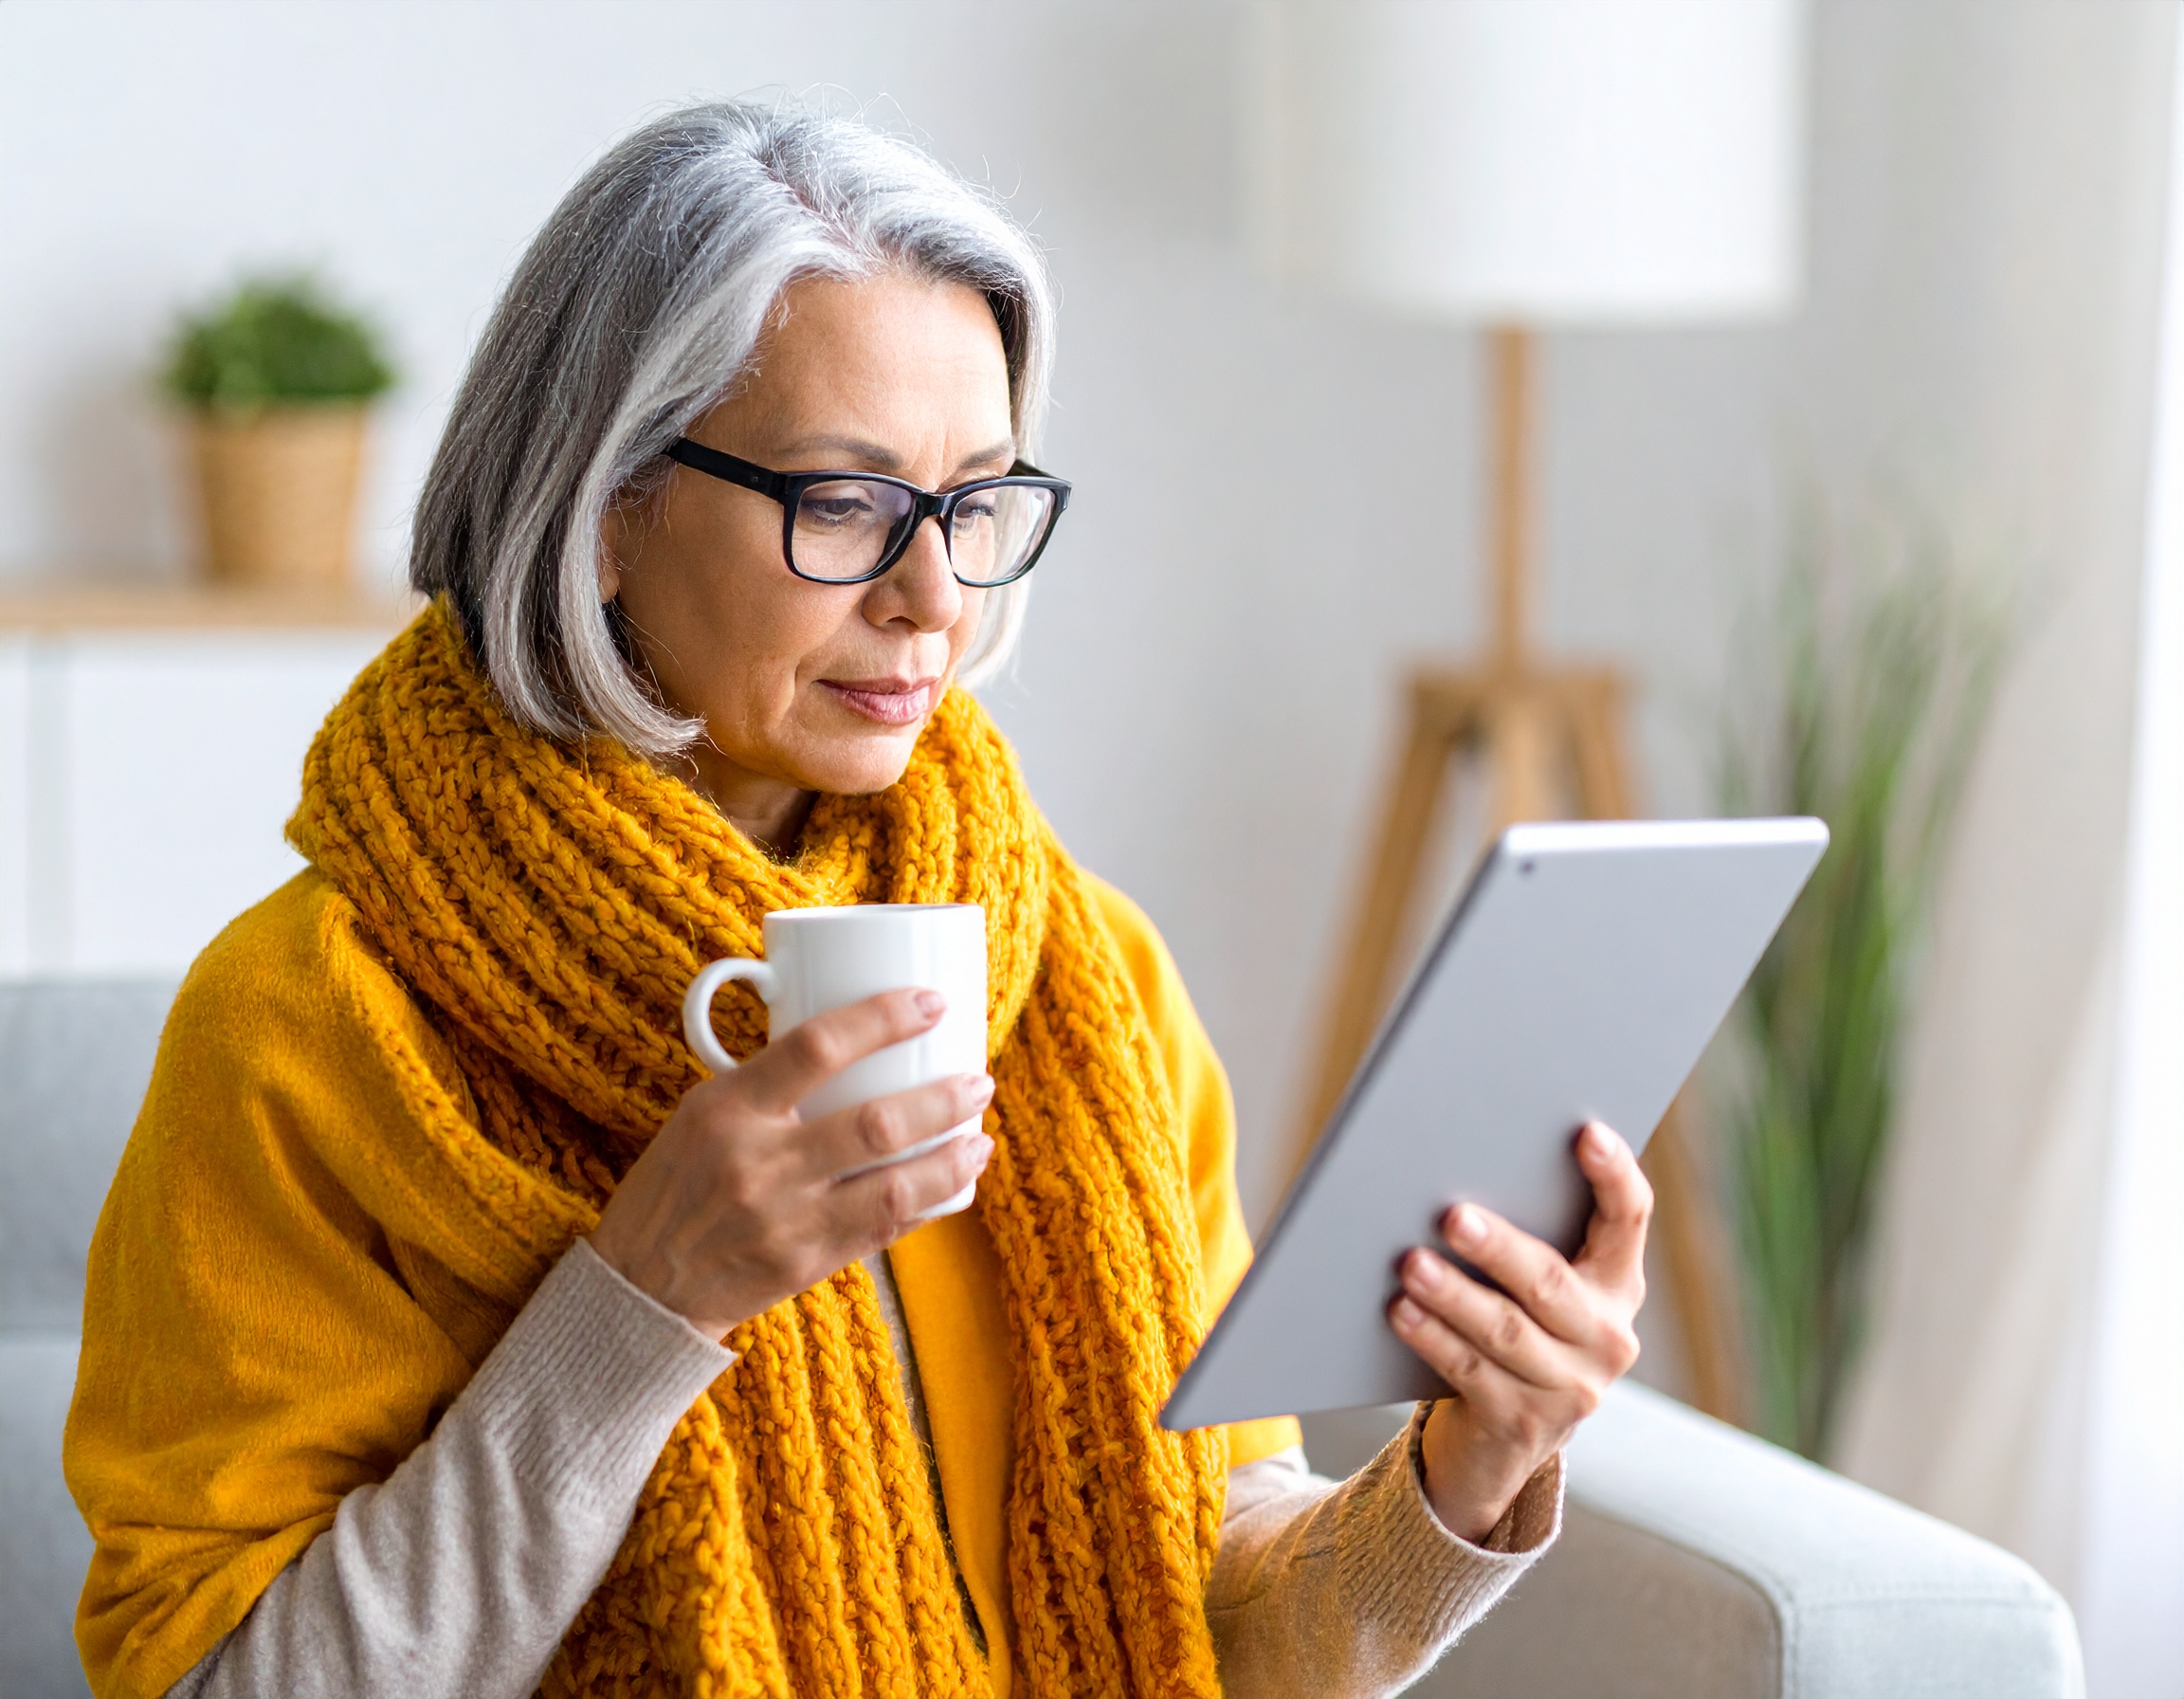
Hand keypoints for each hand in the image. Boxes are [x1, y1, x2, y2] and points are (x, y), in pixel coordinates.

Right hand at [589, 988, 994, 1339]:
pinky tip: (954, 1185)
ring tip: (980, 1137)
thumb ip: (769, 1083)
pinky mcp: (804, 1264)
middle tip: (978, 1081)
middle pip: (876, 1122)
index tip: (932, 1002)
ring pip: (894, 1185)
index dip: (883, 1018)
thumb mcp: (701, 1114)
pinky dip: (927, 1203)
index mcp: (727, 1107)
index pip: (816, 1045)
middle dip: (943, 1099)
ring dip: (952, 1158)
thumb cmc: (677, 1185)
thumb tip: (857, 1042)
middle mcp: (758, 1162)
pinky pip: (883, 1229)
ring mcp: (784, 1219)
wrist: (639, 1289)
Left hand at [1388, 1120, 1650, 1541]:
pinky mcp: (1522, 1423)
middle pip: (1551, 1283)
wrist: (1502, 1438)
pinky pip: (1470, 1372)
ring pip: (1505, 1331)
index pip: (1629, 1218)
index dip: (1613, 1174)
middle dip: (1499, 1248)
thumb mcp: (1533, 1283)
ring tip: (1410, 1263)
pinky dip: (1432, 1338)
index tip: (1586, 1131)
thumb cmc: (1511, 1322)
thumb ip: (1524, 1230)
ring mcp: (1570, 1388)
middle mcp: (1608, 1336)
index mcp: (1617, 1282)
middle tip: (1451, 1215)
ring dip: (1454, 1295)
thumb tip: (1457, 1160)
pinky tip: (1401, 1311)